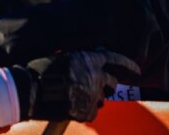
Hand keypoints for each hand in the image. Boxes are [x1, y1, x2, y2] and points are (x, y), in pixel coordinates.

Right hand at [17, 50, 139, 122]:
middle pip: (111, 82)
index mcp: (89, 60)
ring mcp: (91, 96)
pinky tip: (72, 106)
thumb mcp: (62, 57)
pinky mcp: (85, 112)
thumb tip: (87, 62)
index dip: (128, 65)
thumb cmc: (41, 70)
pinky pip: (92, 112)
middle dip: (108, 84)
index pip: (115, 60)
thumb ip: (79, 60)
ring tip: (78, 95)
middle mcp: (95, 77)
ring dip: (95, 97)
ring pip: (102, 99)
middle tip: (99, 85)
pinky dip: (85, 110)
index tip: (137, 70)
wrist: (31, 90)